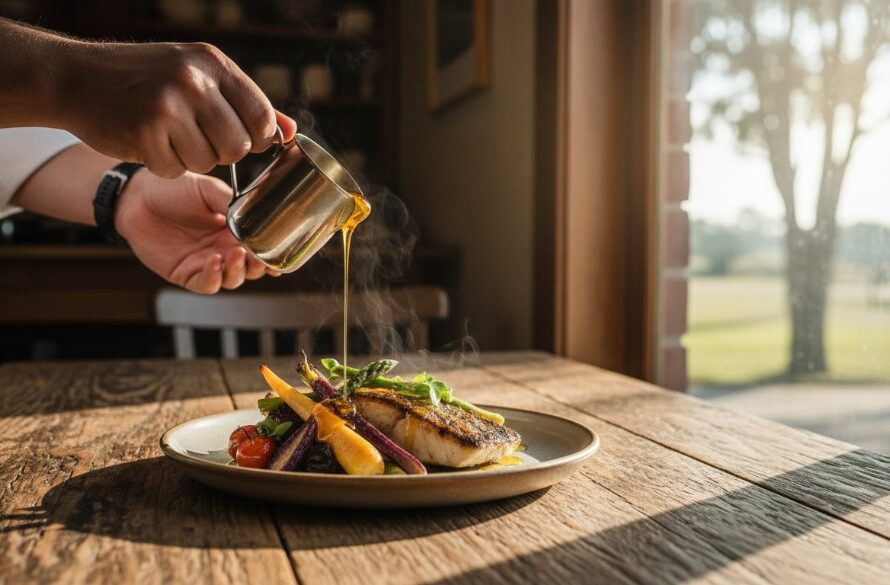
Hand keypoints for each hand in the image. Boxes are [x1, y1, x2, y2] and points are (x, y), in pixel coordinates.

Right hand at [55, 41, 296, 177]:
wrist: (76, 78)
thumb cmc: (146, 79)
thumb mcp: (198, 74)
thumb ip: (245, 102)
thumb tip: (290, 132)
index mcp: (212, 63)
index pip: (261, 116)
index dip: (257, 138)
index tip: (241, 139)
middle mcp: (193, 81)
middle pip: (238, 147)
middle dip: (222, 153)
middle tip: (196, 138)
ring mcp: (167, 106)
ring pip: (207, 162)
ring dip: (190, 159)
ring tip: (169, 135)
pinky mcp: (143, 133)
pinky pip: (174, 170)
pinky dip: (163, 165)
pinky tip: (147, 142)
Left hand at [115, 170, 277, 292]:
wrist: (137, 197)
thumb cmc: (172, 189)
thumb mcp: (208, 189)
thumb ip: (231, 204)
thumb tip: (254, 213)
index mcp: (235, 230)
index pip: (260, 248)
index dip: (272, 254)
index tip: (280, 253)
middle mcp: (224, 249)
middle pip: (252, 269)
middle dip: (259, 266)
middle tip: (257, 255)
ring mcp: (207, 263)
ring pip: (233, 279)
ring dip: (238, 271)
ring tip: (234, 254)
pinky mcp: (186, 274)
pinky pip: (208, 284)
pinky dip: (215, 277)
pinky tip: (213, 261)